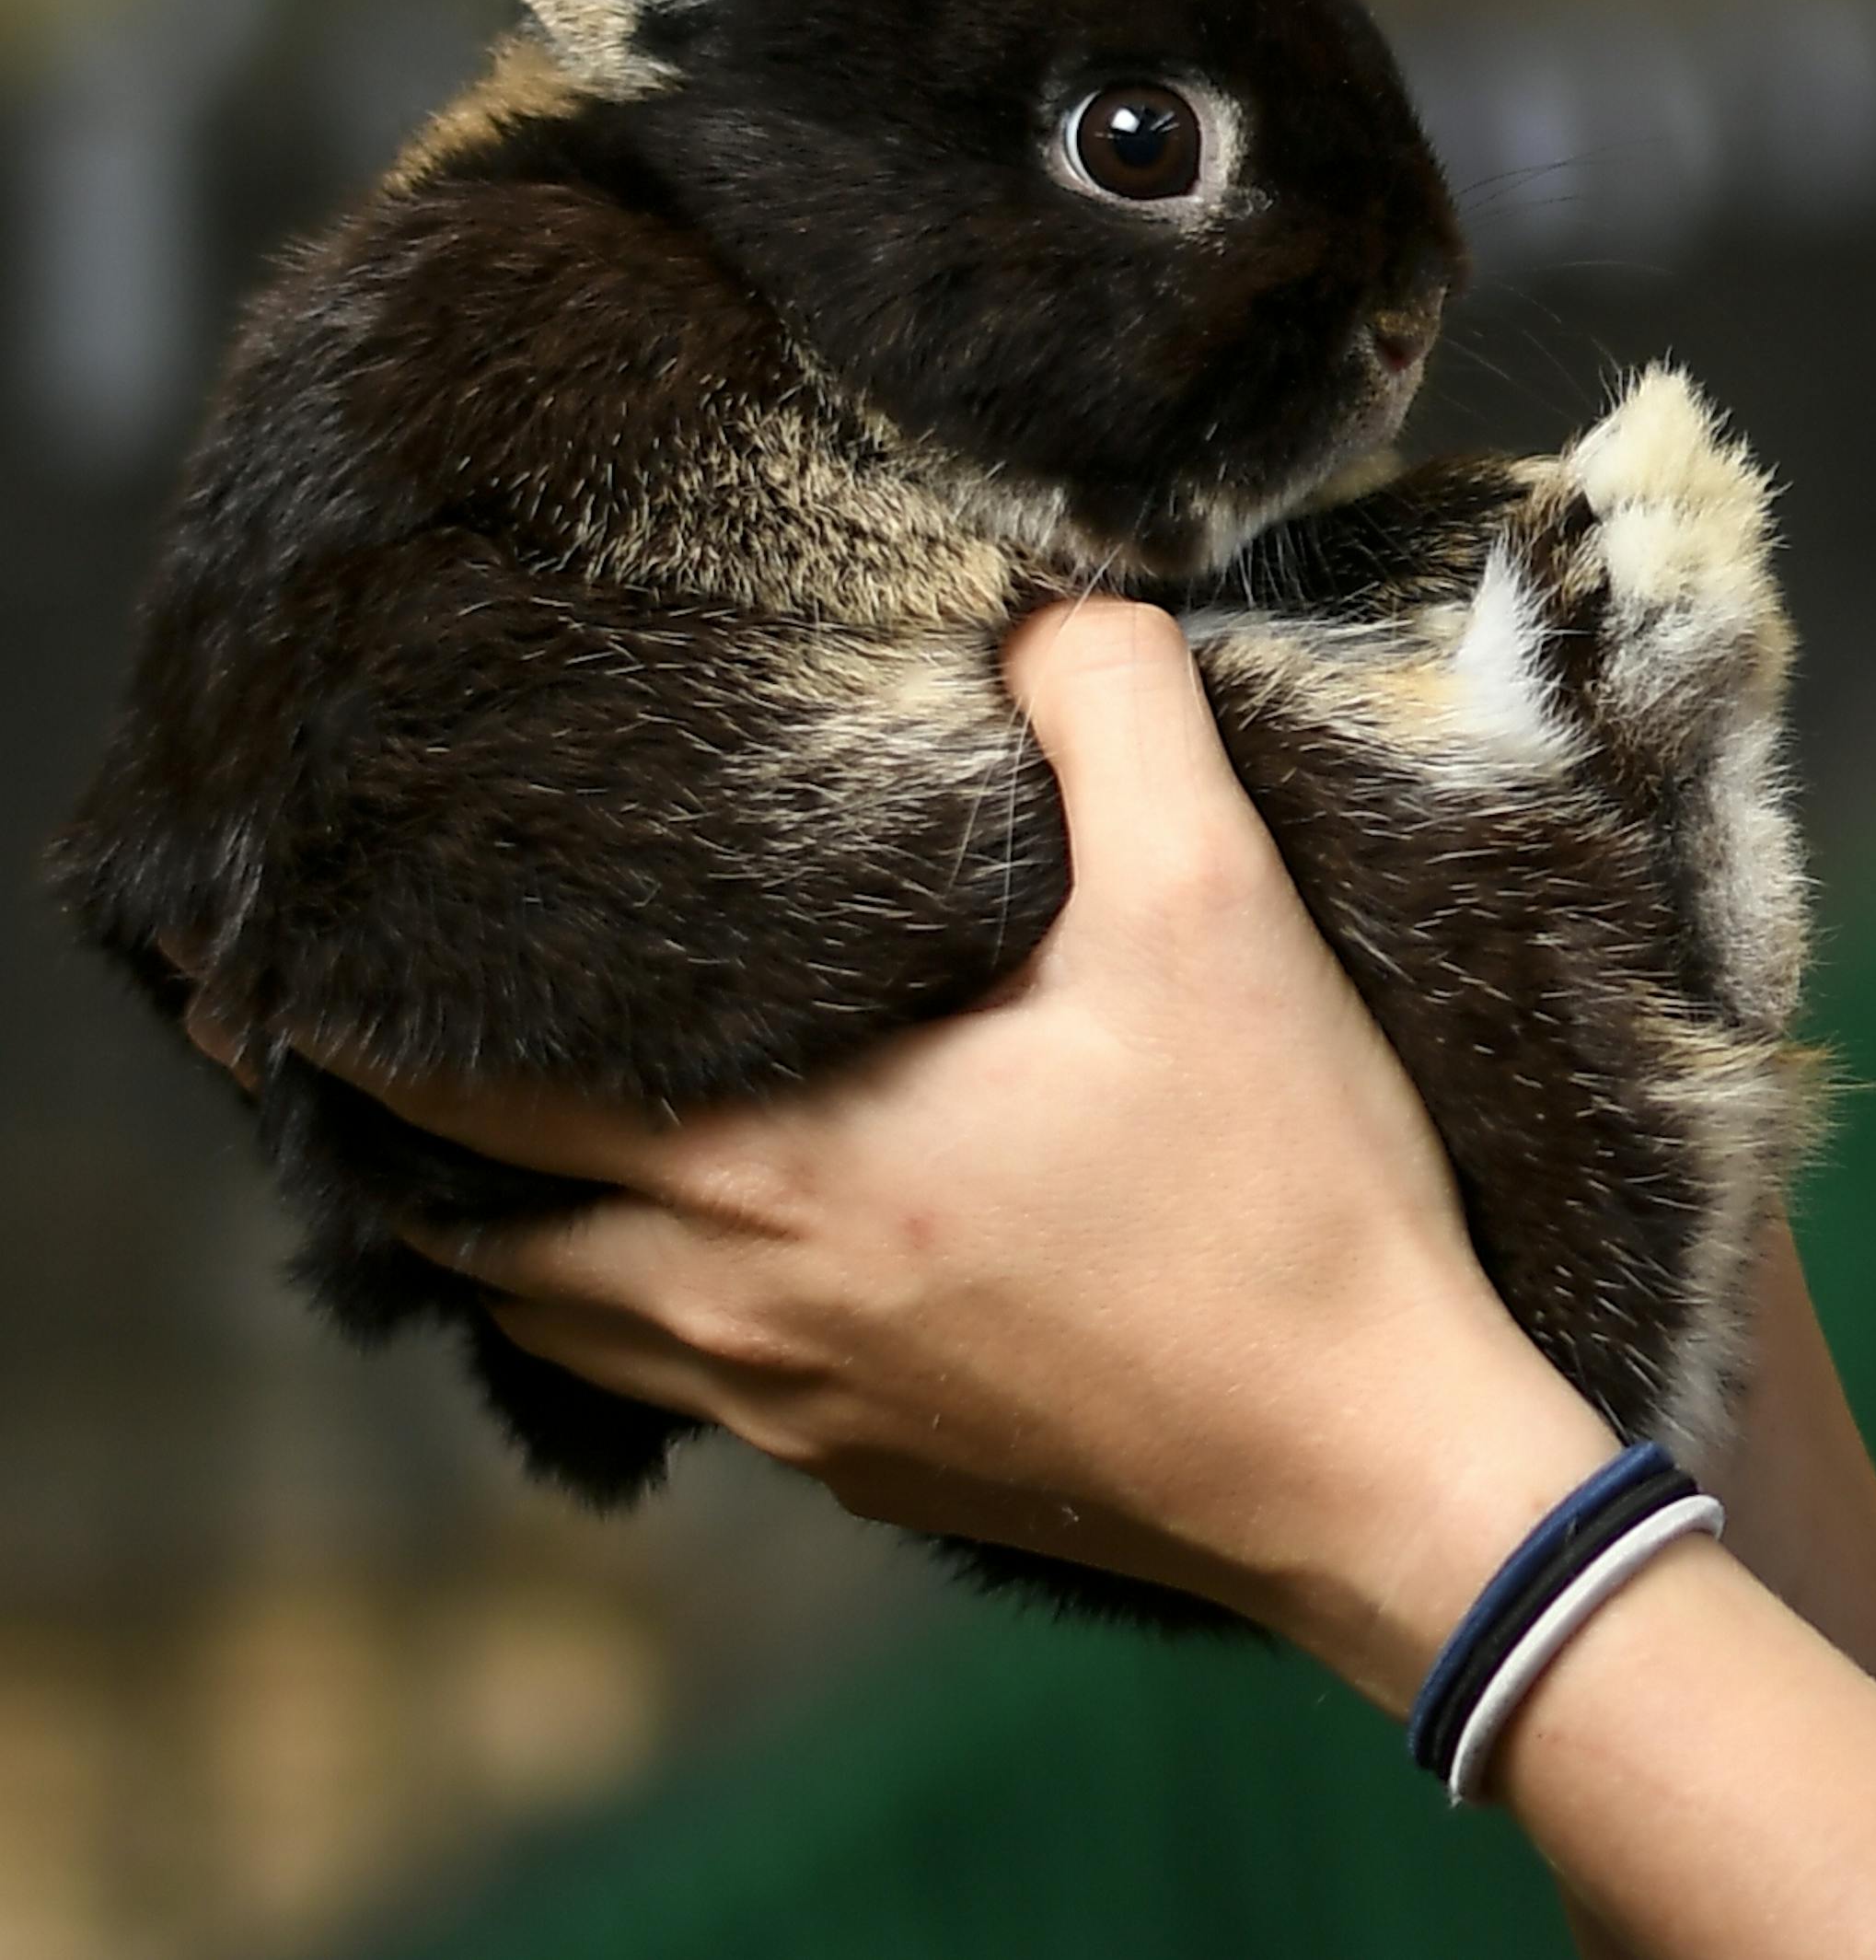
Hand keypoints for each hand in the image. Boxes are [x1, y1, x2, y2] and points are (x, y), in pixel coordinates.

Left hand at [233, 600, 1612, 1711]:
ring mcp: (801, 1416)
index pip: (485, 1097)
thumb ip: (1116, 711)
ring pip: (565, 1327)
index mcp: (789, 1165)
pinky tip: (681, 1264)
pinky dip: (623, 1319)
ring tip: (493, 1151)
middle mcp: (748, 1307)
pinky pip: (680, 1393)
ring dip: (509, 1236)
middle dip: (405, 1137)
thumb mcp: (1219, 910)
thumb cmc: (1287, 1196)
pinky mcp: (873, 1475)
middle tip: (364, 1048)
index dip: (370, 1032)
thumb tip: (1046, 598)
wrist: (1374, 1470)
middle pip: (482, 1228)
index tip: (303, 971)